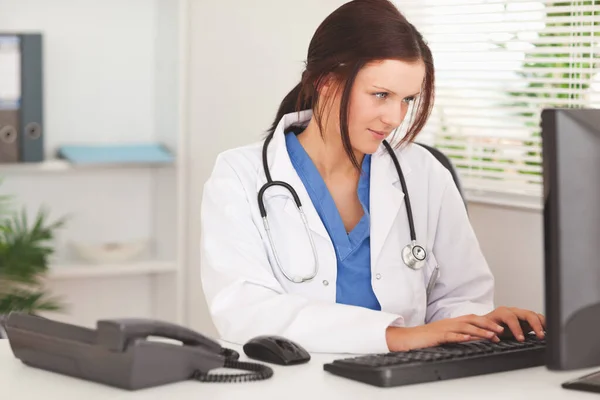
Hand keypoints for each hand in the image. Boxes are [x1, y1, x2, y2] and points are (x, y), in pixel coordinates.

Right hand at [386, 314, 504, 351]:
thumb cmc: (425, 338)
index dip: (486, 322)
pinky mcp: (436, 336)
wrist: (407, 338)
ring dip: (479, 331)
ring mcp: (443, 328)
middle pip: (472, 320)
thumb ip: (457, 335)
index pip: (472, 319)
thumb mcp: (443, 335)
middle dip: (488, 324)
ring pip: (464, 327)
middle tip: (501, 330)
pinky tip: (468, 338)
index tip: (499, 328)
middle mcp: (449, 323)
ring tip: (491, 335)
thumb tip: (472, 338)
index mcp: (452, 322)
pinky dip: (460, 336)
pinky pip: (450, 335)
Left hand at [484, 306, 545, 341]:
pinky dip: (544, 324)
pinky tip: (549, 331)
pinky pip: (537, 319)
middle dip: (535, 324)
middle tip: (540, 336)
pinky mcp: (526, 320)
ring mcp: (520, 315)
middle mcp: (512, 312)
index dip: (517, 328)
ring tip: (548, 334)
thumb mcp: (485, 331)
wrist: (486, 325)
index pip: (511, 318)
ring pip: (534, 315)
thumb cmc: (486, 328)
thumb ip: (490, 334)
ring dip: (542, 324)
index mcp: (501, 313)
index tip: (521, 339)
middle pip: (526, 313)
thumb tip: (495, 338)